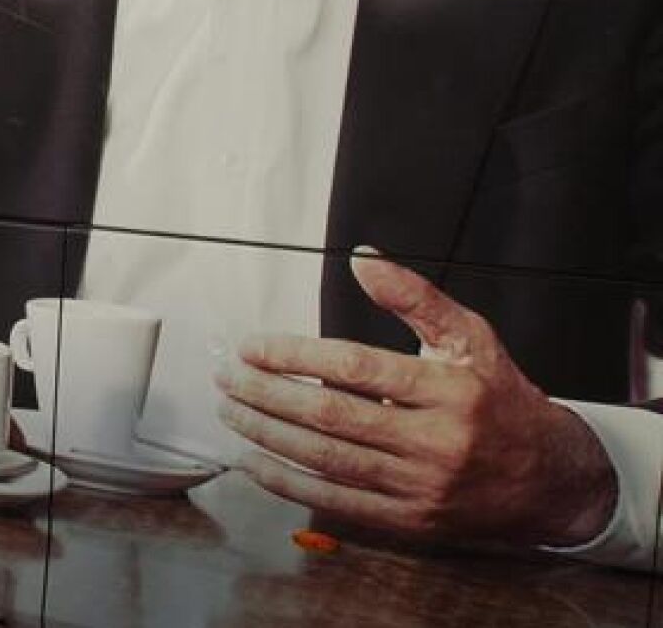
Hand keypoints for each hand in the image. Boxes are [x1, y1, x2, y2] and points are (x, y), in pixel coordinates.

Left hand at [216, 252, 617, 545]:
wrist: (553, 479)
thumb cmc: (502, 399)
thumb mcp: (470, 336)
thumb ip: (415, 297)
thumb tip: (362, 259)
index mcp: (449, 388)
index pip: (355, 367)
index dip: (295, 355)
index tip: (252, 346)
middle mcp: (435, 440)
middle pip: (332, 415)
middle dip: (268, 394)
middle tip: (227, 377)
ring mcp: (421, 486)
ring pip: (327, 459)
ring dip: (268, 435)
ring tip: (231, 411)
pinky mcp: (411, 520)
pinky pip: (337, 502)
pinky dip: (289, 483)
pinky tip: (255, 462)